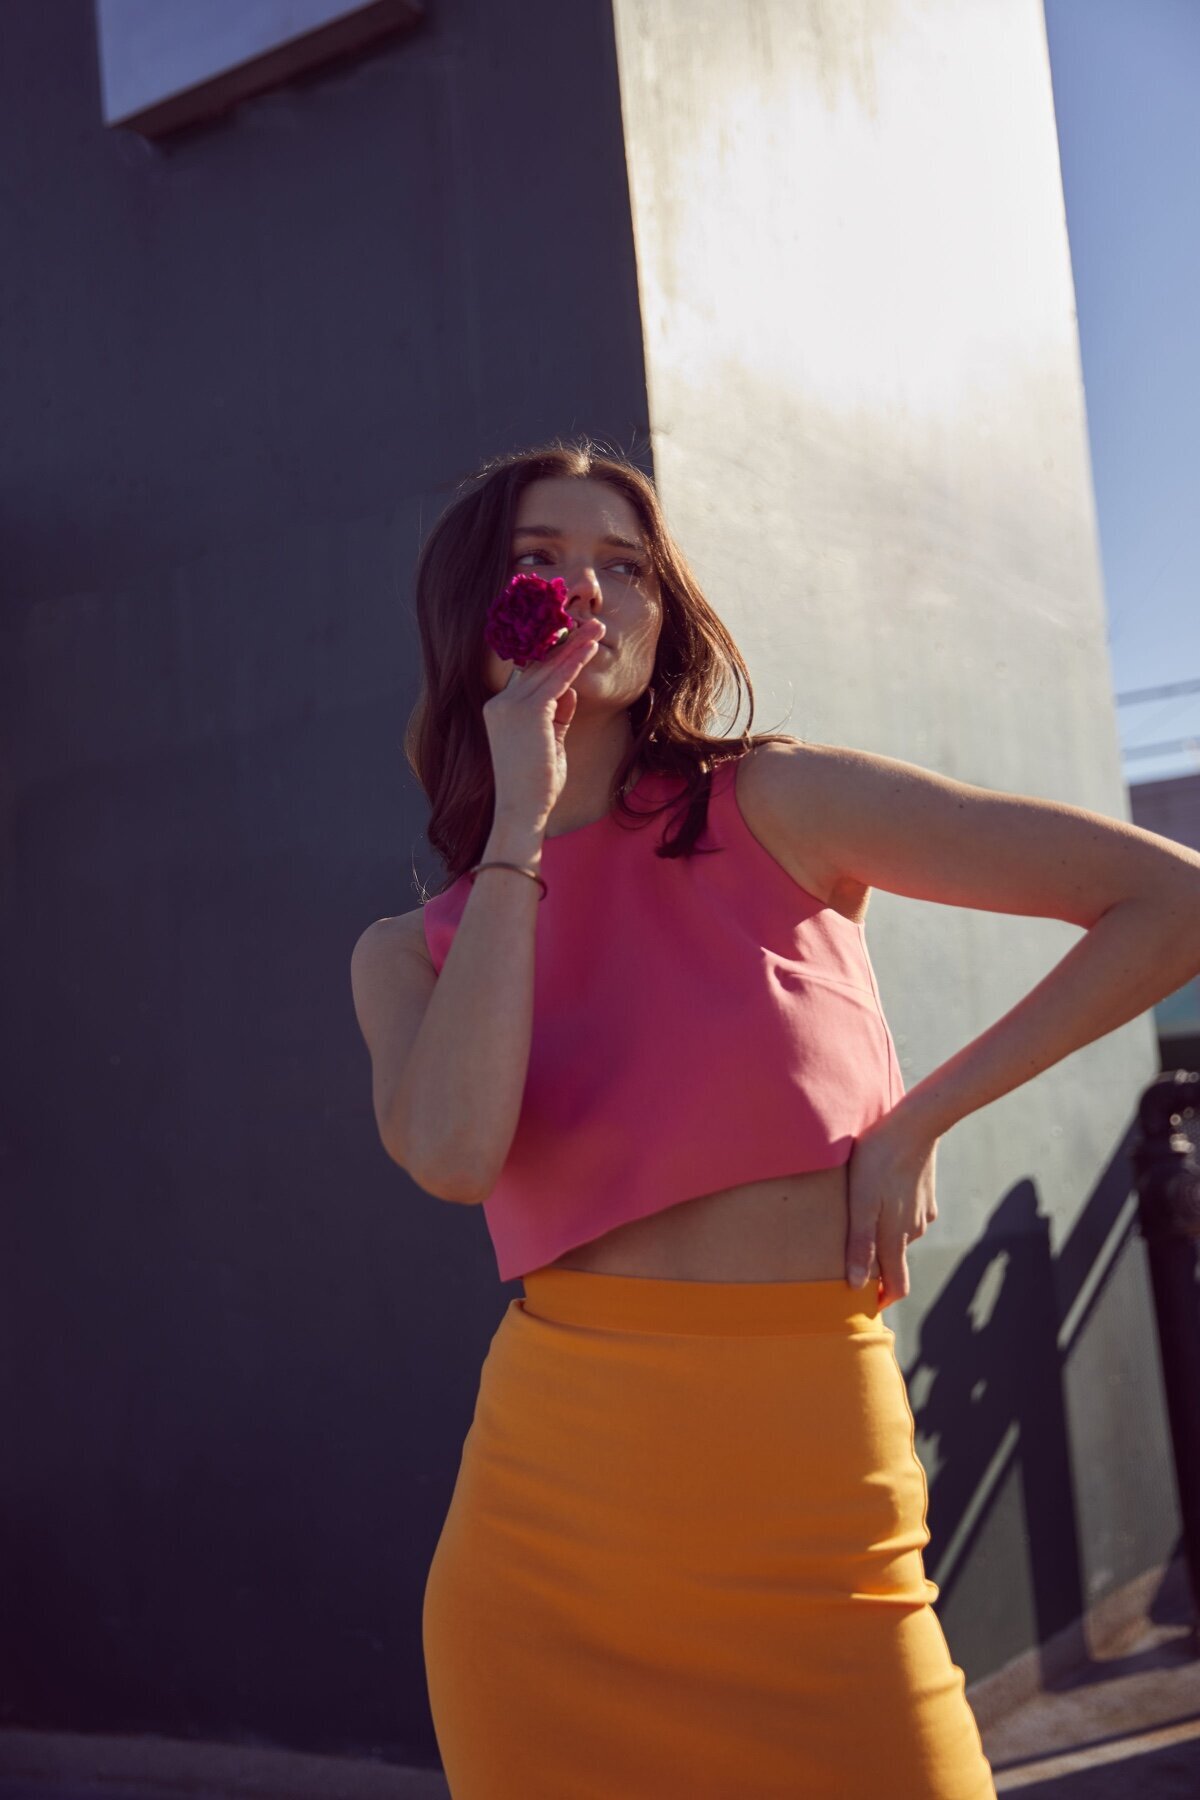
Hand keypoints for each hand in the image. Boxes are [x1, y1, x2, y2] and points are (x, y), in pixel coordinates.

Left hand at [844, 1113, 939, 1309]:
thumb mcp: (861, 1202)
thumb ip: (860, 1244)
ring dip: (883, 1232)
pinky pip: (907, 1213)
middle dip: (876, 1263)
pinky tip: (879, 1192)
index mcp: (897, 1238)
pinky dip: (893, 1211)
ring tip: (859, 1213)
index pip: (898, 1286)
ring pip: (900, 1234)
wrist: (914, 1125)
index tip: (865, 1303)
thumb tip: (857, 1286)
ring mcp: (922, 1212)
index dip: (883, 1299)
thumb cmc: (878, 1162)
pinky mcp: (925, 1195)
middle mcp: (914, 1231)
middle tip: (848, 1251)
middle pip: (894, 1259)